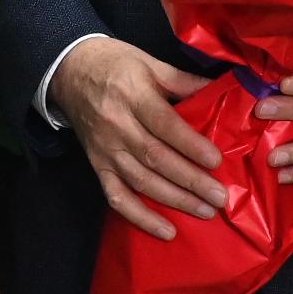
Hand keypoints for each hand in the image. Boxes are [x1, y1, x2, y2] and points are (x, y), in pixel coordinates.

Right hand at [52, 37, 227, 240]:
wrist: (69, 70)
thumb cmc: (116, 64)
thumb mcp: (150, 62)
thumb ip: (185, 81)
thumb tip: (223, 91)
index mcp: (133, 95)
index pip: (165, 125)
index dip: (191, 145)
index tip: (216, 161)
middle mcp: (117, 126)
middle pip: (156, 159)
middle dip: (190, 181)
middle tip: (220, 197)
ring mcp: (106, 150)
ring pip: (141, 181)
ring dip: (174, 200)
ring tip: (204, 212)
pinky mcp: (97, 166)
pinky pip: (117, 197)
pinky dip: (140, 217)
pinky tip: (166, 230)